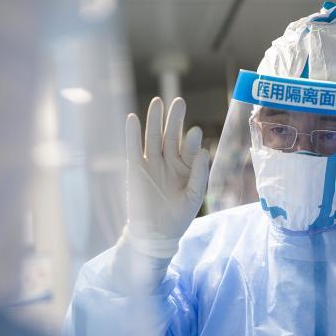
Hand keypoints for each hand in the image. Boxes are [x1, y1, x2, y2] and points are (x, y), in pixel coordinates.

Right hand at [123, 97, 208, 257]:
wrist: (155, 234)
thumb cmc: (179, 216)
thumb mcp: (194, 197)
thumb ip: (199, 174)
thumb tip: (203, 151)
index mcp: (187, 167)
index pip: (189, 148)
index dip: (191, 140)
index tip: (194, 131)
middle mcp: (170, 161)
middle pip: (171, 135)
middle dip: (175, 119)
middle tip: (179, 102)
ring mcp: (152, 163)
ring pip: (153, 137)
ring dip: (154, 120)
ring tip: (157, 101)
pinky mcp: (135, 169)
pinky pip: (134, 148)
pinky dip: (132, 134)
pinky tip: (133, 118)